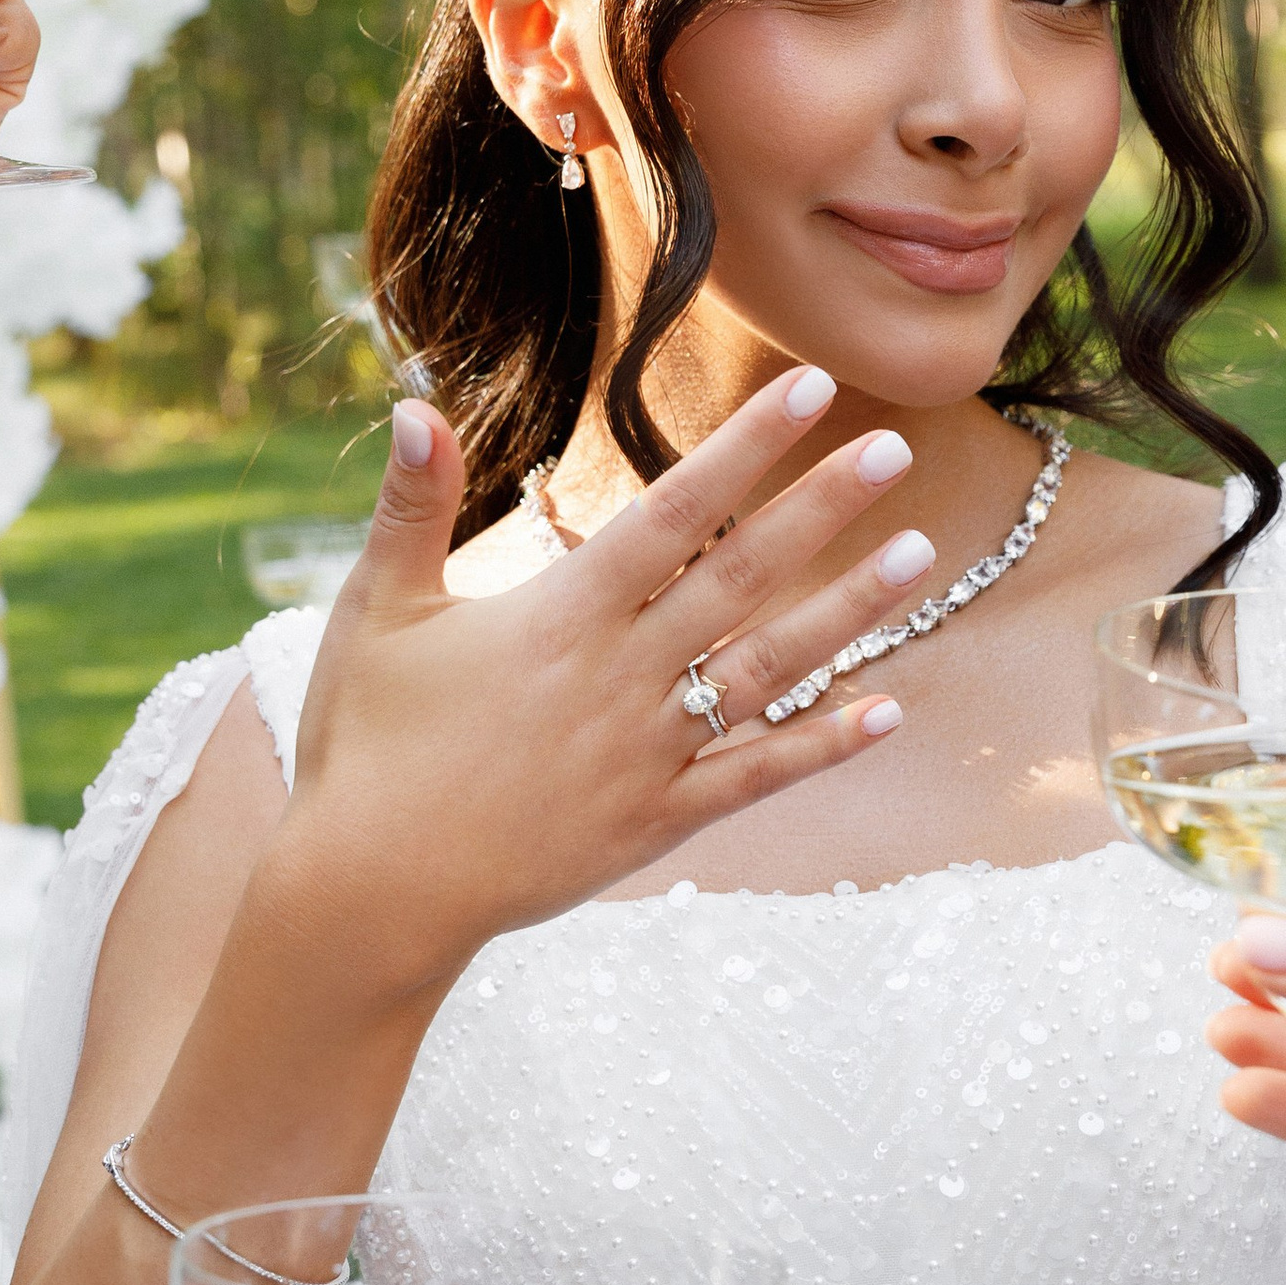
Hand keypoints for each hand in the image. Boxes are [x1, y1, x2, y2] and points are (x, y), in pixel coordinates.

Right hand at [260, 371, 932, 1000]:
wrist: (373, 892)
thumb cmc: (365, 746)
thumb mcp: (376, 612)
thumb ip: (411, 507)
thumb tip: (413, 405)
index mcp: (561, 615)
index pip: (673, 511)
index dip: (746, 447)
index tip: (810, 391)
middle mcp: (620, 676)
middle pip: (741, 576)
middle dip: (823, 508)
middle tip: (896, 448)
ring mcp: (646, 752)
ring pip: (769, 670)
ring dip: (850, 612)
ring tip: (921, 556)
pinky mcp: (656, 821)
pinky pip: (756, 777)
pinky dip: (825, 745)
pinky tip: (890, 710)